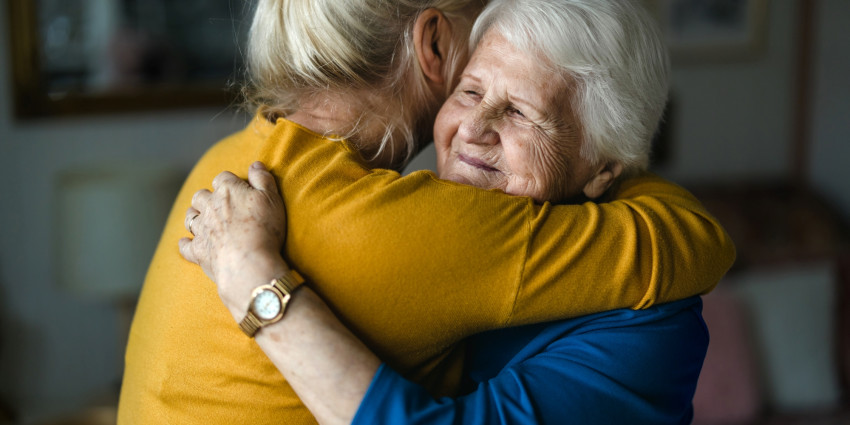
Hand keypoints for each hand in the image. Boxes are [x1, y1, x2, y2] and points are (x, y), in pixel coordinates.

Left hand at [179, 161, 289, 317]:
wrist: (249, 262)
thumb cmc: (265, 229)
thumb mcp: (272, 199)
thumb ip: (263, 179)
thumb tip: (255, 164)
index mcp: (228, 191)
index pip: (223, 178)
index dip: (230, 182)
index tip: (238, 189)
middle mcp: (210, 207)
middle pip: (201, 195)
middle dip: (207, 197)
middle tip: (217, 203)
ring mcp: (202, 229)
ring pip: (190, 216)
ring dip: (195, 216)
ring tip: (203, 219)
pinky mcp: (198, 250)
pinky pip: (185, 245)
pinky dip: (186, 243)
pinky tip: (187, 243)